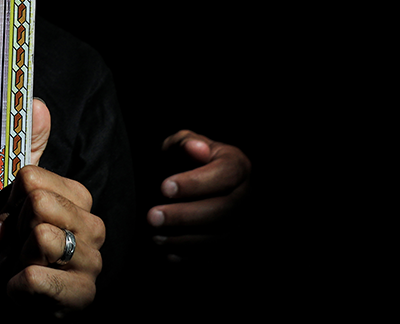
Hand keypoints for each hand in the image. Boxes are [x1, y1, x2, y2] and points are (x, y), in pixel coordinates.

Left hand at [0, 99, 104, 316]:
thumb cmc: (20, 252)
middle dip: (8, 231)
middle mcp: (93, 228)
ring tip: (16, 268)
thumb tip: (37, 102)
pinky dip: (13, 286)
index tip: (11, 221)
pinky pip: (34, 277)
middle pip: (35, 205)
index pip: (29, 180)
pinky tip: (19, 291)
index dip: (7, 203)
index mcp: (79, 199)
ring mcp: (91, 264)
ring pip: (37, 238)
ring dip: (10, 259)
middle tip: (11, 247)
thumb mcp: (18, 199)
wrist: (27, 309)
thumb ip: (29, 150)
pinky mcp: (80, 297)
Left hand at [146, 130, 250, 257]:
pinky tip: (168, 251)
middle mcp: (247, 195)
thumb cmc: (188, 159)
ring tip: (155, 235)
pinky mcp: (234, 242)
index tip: (164, 187)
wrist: (197, 182)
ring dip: (185, 239)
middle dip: (185, 215)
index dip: (195, 183)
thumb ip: (185, 143)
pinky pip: (217, 254)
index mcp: (239, 166)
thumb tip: (194, 148)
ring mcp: (243, 221)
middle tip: (152, 216)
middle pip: (224, 210)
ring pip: (221, 236)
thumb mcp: (183, 144)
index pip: (225, 174)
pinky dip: (191, 255)